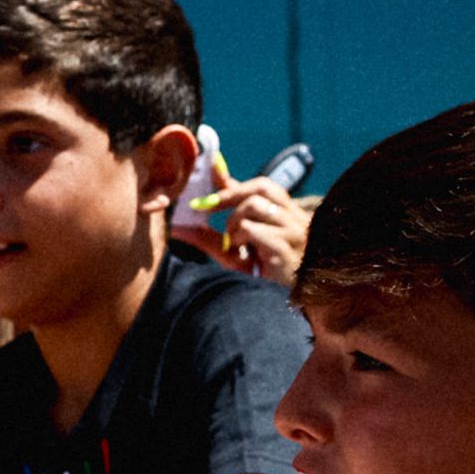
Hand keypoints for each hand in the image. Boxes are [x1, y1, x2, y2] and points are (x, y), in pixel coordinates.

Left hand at [184, 175, 312, 285]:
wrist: (280, 306)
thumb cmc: (260, 278)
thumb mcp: (233, 253)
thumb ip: (210, 236)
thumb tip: (180, 226)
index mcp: (287, 217)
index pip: (263, 186)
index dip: (235, 178)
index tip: (211, 167)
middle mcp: (295, 220)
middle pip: (261, 187)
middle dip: (229, 193)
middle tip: (207, 206)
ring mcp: (293, 232)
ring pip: (253, 206)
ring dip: (233, 223)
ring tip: (234, 244)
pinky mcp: (286, 248)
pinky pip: (252, 229)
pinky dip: (238, 238)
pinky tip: (243, 254)